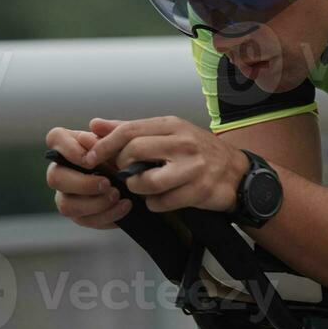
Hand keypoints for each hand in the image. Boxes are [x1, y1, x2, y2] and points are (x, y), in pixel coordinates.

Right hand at [45, 123, 129, 228]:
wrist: (152, 180)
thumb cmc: (135, 155)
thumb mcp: (130, 141)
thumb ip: (114, 133)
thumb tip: (94, 124)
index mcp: (74, 145)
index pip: (54, 139)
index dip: (67, 149)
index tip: (90, 159)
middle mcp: (65, 170)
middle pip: (54, 177)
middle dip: (82, 183)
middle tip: (107, 183)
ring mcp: (70, 194)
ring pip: (66, 204)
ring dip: (94, 202)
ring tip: (118, 195)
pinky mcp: (82, 215)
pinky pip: (85, 220)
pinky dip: (107, 215)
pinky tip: (126, 205)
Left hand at [85, 116, 248, 213]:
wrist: (237, 173)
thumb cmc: (197, 152)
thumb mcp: (168, 133)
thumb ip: (131, 129)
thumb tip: (94, 124)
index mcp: (173, 125)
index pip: (129, 130)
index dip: (104, 145)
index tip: (90, 158)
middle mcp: (184, 143)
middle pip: (134, 152)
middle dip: (122, 168)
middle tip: (126, 174)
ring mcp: (193, 167)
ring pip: (146, 181)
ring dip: (137, 188)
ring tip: (144, 187)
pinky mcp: (199, 191)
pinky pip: (161, 202)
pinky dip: (154, 204)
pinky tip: (161, 199)